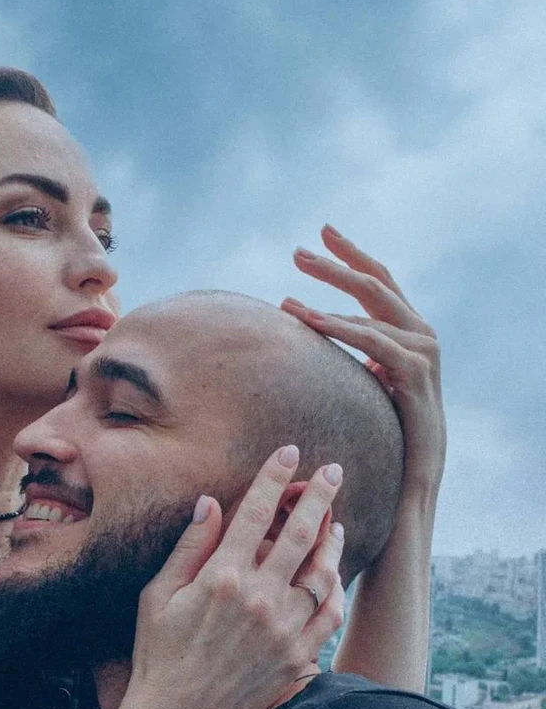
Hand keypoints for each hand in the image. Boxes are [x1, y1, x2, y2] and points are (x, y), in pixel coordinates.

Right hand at [117, 447, 344, 708]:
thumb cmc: (158, 656)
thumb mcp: (158, 596)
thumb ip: (188, 547)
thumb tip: (211, 502)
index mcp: (221, 577)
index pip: (256, 512)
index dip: (274, 477)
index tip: (288, 452)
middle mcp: (258, 599)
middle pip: (300, 533)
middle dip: (319, 495)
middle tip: (334, 471)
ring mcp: (283, 629)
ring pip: (323, 571)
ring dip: (333, 539)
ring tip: (336, 521)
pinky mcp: (297, 657)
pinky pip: (329, 614)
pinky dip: (335, 588)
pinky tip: (333, 573)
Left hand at [281, 225, 445, 500]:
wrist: (414, 476)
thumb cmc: (383, 434)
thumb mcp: (361, 385)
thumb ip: (348, 357)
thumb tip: (307, 335)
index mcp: (407, 331)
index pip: (378, 281)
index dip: (351, 255)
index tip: (322, 232)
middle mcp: (420, 334)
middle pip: (376, 284)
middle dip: (336, 265)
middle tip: (295, 252)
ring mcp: (423, 352)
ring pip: (370, 312)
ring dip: (326, 301)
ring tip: (285, 300)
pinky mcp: (416, 374)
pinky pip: (373, 342)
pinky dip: (340, 328)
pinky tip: (310, 321)